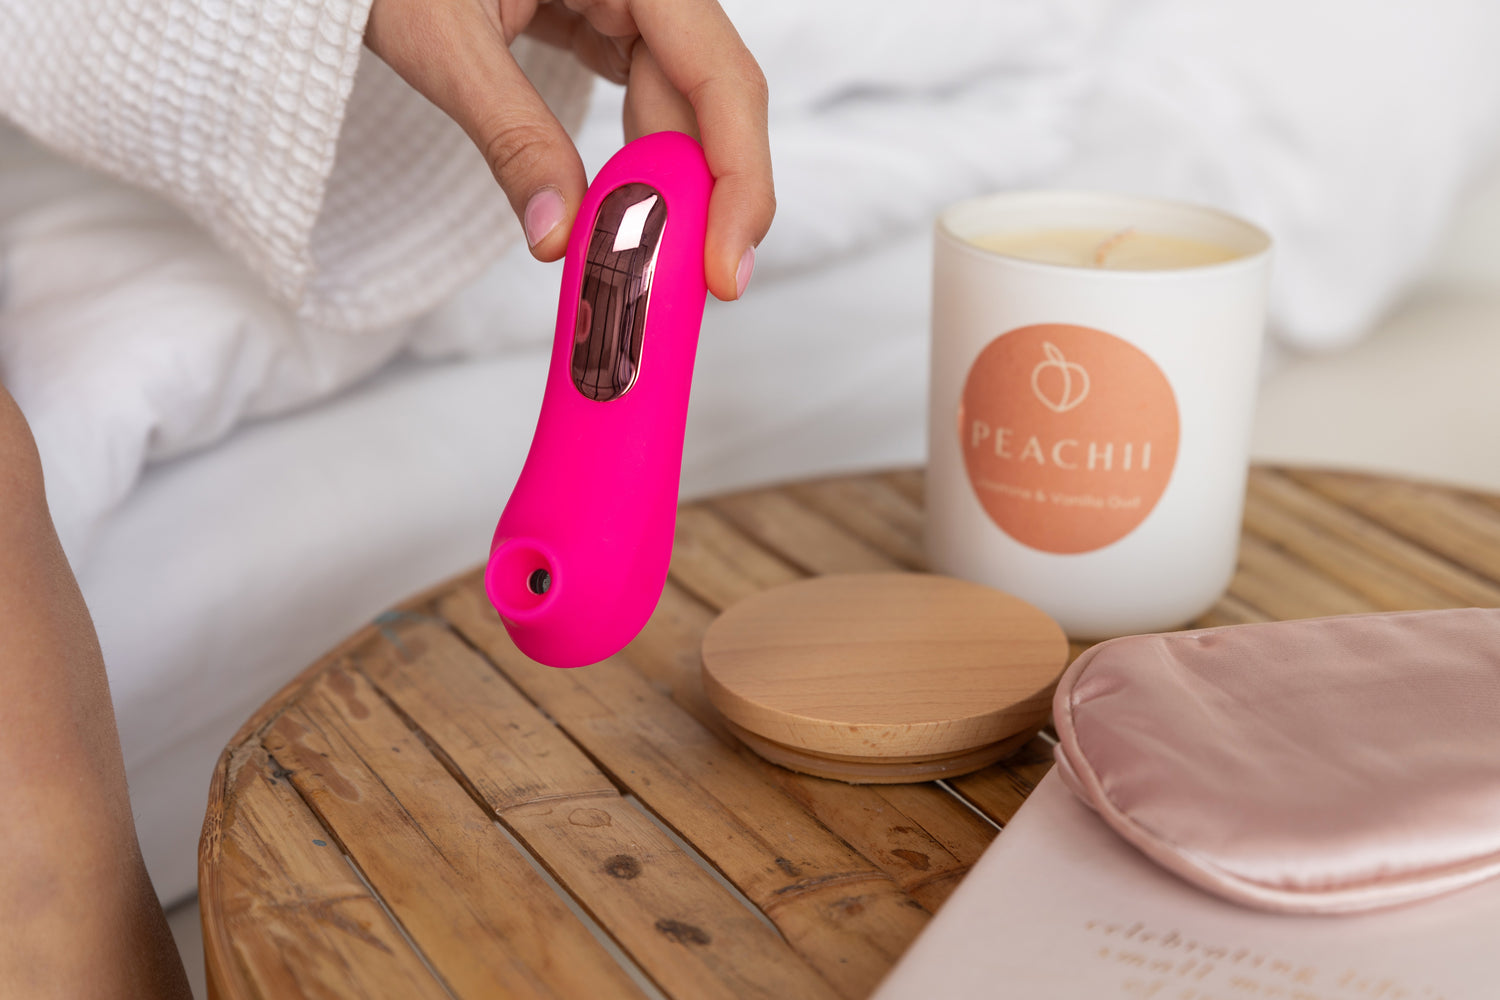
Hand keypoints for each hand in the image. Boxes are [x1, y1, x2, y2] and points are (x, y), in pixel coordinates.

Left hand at [366, 0, 773, 300]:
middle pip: (712, 98)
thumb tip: (559, 238)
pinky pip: (644, 92)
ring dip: (669, 185)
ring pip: (683, 103)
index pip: (721, 76)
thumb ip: (509, 132)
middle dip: (703, 198)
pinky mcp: (606, 17)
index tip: (726, 267)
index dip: (739, 177)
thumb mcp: (442, 36)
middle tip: (687, 289)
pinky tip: (626, 208)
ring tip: (647, 259)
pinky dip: (640, 159)